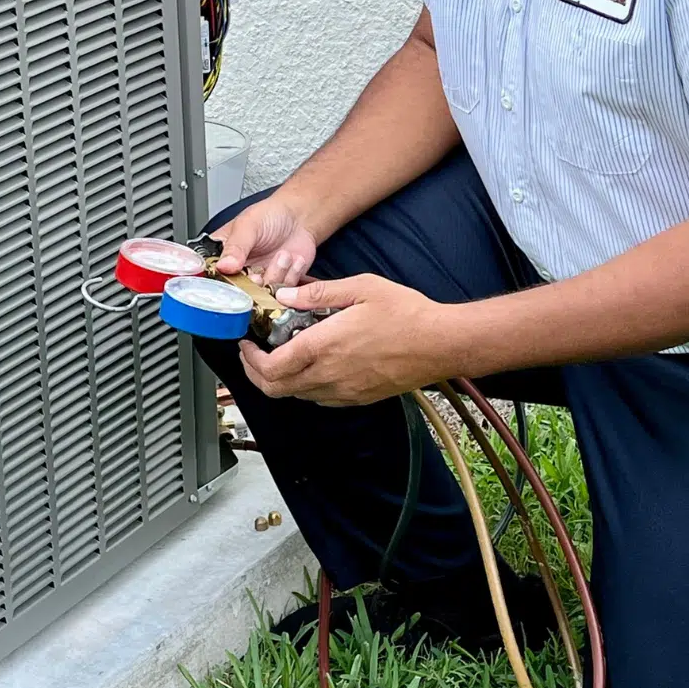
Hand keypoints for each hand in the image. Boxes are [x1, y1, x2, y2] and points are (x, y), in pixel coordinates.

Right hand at [211, 193, 318, 286]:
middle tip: (259, 273)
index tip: (236, 274)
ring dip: (275, 274)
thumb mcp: (248, 225)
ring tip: (283, 255)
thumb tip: (224, 266)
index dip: (223, 279)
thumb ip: (236, 246)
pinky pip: (281, 292)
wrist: (300, 217)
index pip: (213, 274)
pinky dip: (290, 277)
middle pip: (236, 289)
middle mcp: (238, 269)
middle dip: (252, 282)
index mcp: (222, 253)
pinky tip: (293, 260)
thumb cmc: (271, 214)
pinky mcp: (277, 283)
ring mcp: (258, 278)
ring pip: (261, 293)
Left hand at [238, 273, 452, 406]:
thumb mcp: (359, 288)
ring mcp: (344, 391)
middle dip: (256, 374)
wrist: (441, 344)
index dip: (250, 359)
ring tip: (280, 357)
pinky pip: (320, 399)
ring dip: (280, 381)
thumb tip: (284, 295)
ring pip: (297, 396)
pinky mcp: (358, 398)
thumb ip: (318, 294)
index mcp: (324, 346)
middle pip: (276, 389)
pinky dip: (304, 387)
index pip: (271, 367)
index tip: (246, 344)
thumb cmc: (406, 314)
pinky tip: (311, 367)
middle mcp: (330, 374)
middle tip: (253, 355)